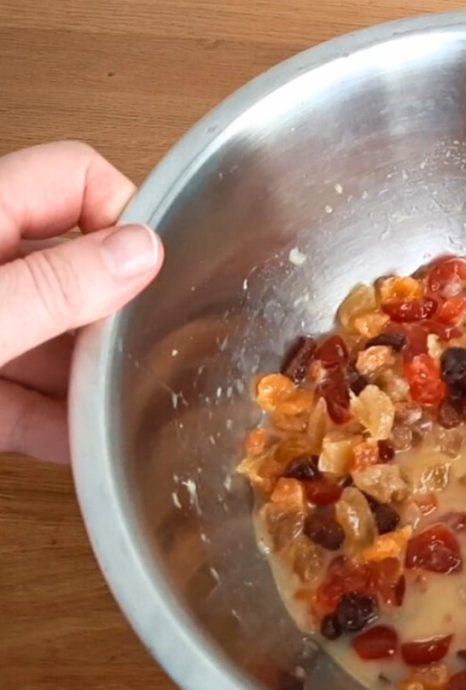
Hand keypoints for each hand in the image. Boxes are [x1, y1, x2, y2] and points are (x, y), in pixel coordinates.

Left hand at [0, 141, 162, 462]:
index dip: (124, 215)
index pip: (75, 178)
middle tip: (155, 353)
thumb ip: (52, 286)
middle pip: (72, 269)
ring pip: (51, 340)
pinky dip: (54, 423)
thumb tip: (143, 251)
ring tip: (133, 412)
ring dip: (89, 380)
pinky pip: (20, 398)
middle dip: (115, 316)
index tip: (158, 274)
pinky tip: (86, 448)